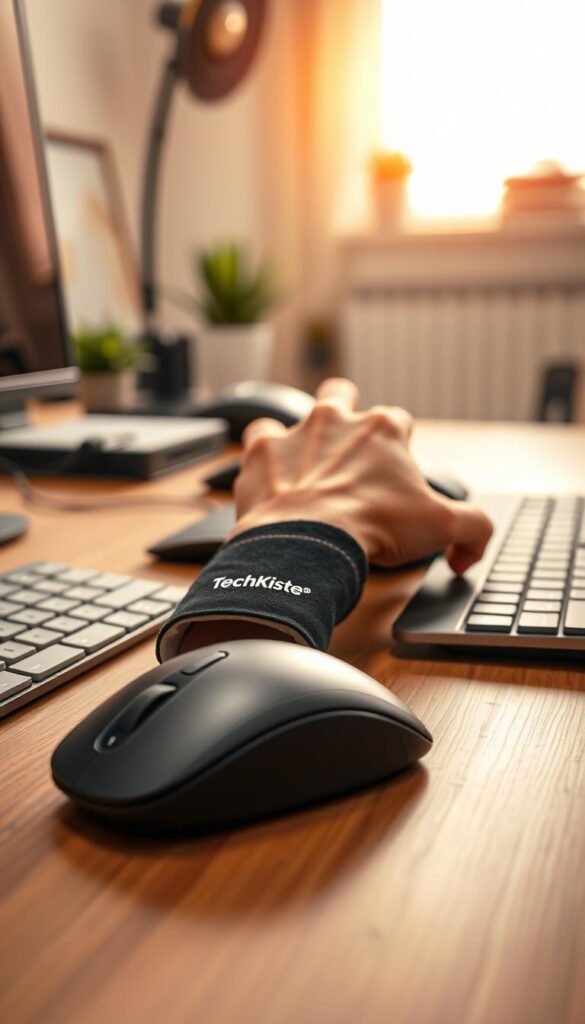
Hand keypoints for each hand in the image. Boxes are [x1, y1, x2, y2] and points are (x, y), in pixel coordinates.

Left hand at [229, 378, 492, 573]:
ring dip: (299, 431)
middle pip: (342, 394)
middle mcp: (338, 420)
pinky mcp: (261, 453)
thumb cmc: (373, 528)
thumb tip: (469, 551)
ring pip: (294, 411)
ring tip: (303, 459)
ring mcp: (295, 432)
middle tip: (346, 445)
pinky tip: (269, 477)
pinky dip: (262, 458)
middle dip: (345, 409)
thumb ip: (472, 529)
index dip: (400, 445)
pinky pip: (257, 440)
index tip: (395, 474)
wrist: (309, 543)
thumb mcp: (442, 528)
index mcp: (384, 429)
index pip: (400, 421)